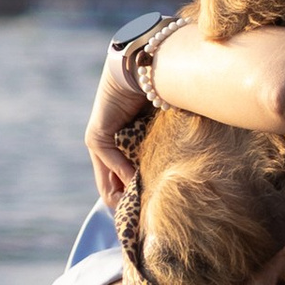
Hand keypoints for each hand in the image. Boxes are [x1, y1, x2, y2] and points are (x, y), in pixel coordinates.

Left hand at [88, 43, 155, 210]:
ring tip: (144, 209)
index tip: (153, 215)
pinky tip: (140, 181)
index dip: (137, 201)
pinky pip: (110, 163)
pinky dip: (125, 174)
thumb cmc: (164, 91)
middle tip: (145, 223)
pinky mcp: (96, 136)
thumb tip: (188, 178)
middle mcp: (109, 148)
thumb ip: (166, 151)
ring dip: (126, 196)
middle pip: (111, 190)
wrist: (147, 62)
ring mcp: (99, 143)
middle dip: (128, 207)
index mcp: (126, 147)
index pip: (124, 183)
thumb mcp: (166, 131)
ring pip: (107, 183)